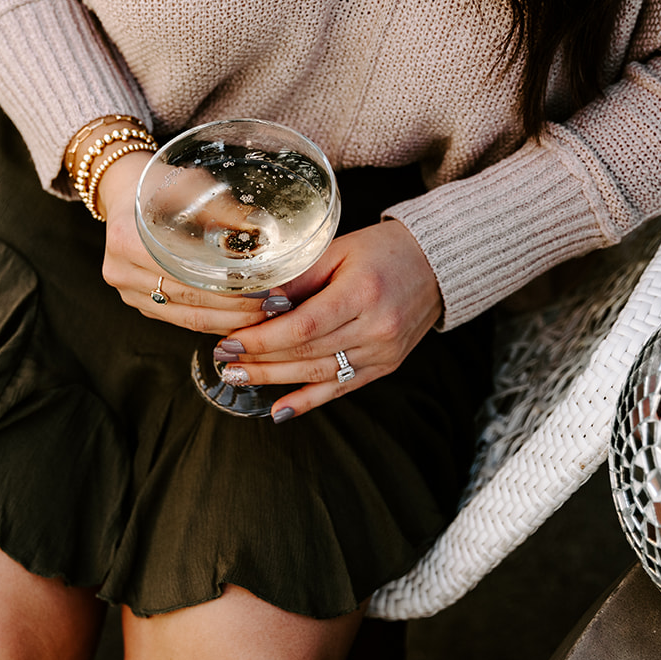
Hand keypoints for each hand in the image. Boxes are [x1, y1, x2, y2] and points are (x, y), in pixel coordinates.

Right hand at [95, 150, 270, 334]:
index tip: (260, 289)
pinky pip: (178, 319)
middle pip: (188, 302)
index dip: (226, 290)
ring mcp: (128, 291)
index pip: (185, 278)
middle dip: (233, 309)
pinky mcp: (138, 302)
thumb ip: (221, 207)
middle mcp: (122, 273)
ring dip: (225, 320)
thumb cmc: (157, 184)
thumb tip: (258, 227)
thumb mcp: (188, 185)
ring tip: (260, 313)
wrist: (125, 191)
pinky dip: (210, 321)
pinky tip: (237, 317)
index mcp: (128, 243)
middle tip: (269, 303)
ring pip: (184, 318)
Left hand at [210, 221, 441, 418]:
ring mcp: (383, 352)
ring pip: (320, 375)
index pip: (304, 326)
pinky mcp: (385, 366)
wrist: (436, 264)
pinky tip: (280, 409)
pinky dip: (309, 401)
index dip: (264, 339)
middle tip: (224, 360)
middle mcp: (377, 328)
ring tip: (239, 377)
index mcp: (363, 292)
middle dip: (260, 359)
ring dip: (275, 380)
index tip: (231, 341)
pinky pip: (341, 389)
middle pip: (307, 353)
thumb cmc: (383, 250)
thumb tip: (252, 300)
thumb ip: (297, 277)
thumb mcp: (338, 250)